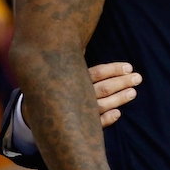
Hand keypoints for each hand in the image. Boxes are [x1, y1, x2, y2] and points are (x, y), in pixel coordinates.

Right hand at [23, 63, 141, 128]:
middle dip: (122, 82)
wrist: (31, 113)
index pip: (98, 73)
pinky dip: (106, 119)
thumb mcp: (61, 69)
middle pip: (103, 88)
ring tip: (133, 92)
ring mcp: (77, 112)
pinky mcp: (77, 127)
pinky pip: (94, 125)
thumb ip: (73, 58)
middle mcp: (75, 95)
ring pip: (101, 106)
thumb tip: (82, 42)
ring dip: (118, 99)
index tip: (129, 67)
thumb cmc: (53, 86)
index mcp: (73, 78)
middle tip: (138, 78)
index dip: (114, 69)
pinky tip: (118, 114)